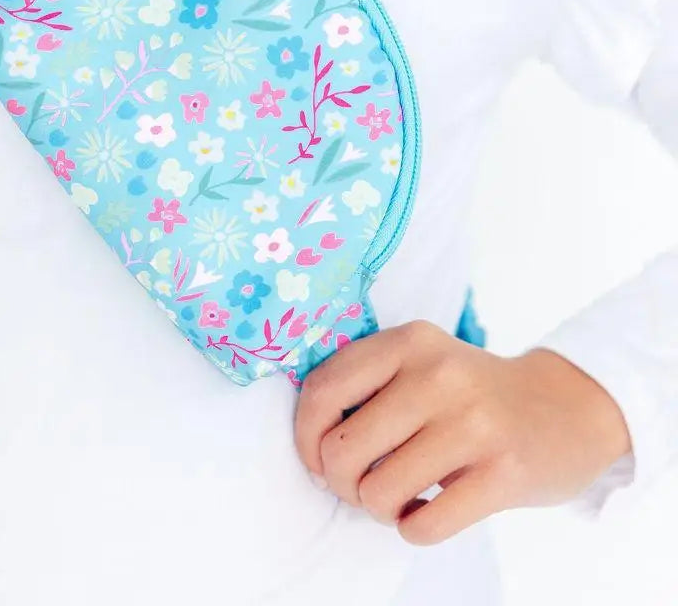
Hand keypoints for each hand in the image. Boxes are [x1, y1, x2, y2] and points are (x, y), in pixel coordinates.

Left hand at [293, 320, 631, 544]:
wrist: (566, 407)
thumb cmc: (470, 392)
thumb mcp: (420, 361)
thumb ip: (367, 383)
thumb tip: (311, 443)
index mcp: (408, 342)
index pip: (324, 391)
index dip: (305, 437)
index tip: (317, 459)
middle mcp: (439, 376)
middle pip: (344, 450)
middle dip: (342, 482)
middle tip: (364, 484)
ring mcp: (474, 425)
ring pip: (379, 492)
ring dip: (379, 508)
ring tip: (399, 497)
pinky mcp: (505, 475)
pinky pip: (424, 525)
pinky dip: (413, 529)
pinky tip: (428, 511)